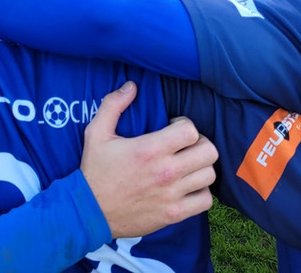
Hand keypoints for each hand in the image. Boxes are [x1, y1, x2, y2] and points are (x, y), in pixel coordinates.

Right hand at [81, 82, 216, 237]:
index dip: (185, 125)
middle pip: (208, 152)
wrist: (90, 211)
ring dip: (200, 167)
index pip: (190, 130)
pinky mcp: (174, 214)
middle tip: (185, 145)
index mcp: (149, 150)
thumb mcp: (96, 133)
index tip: (173, 128)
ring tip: (186, 165)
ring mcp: (172, 195)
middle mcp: (165, 172)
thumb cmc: (95, 170)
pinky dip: (201, 192)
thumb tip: (131, 86)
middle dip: (199, 143)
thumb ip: (113, 105)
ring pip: (209, 175)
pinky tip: (186, 186)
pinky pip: (206, 201)